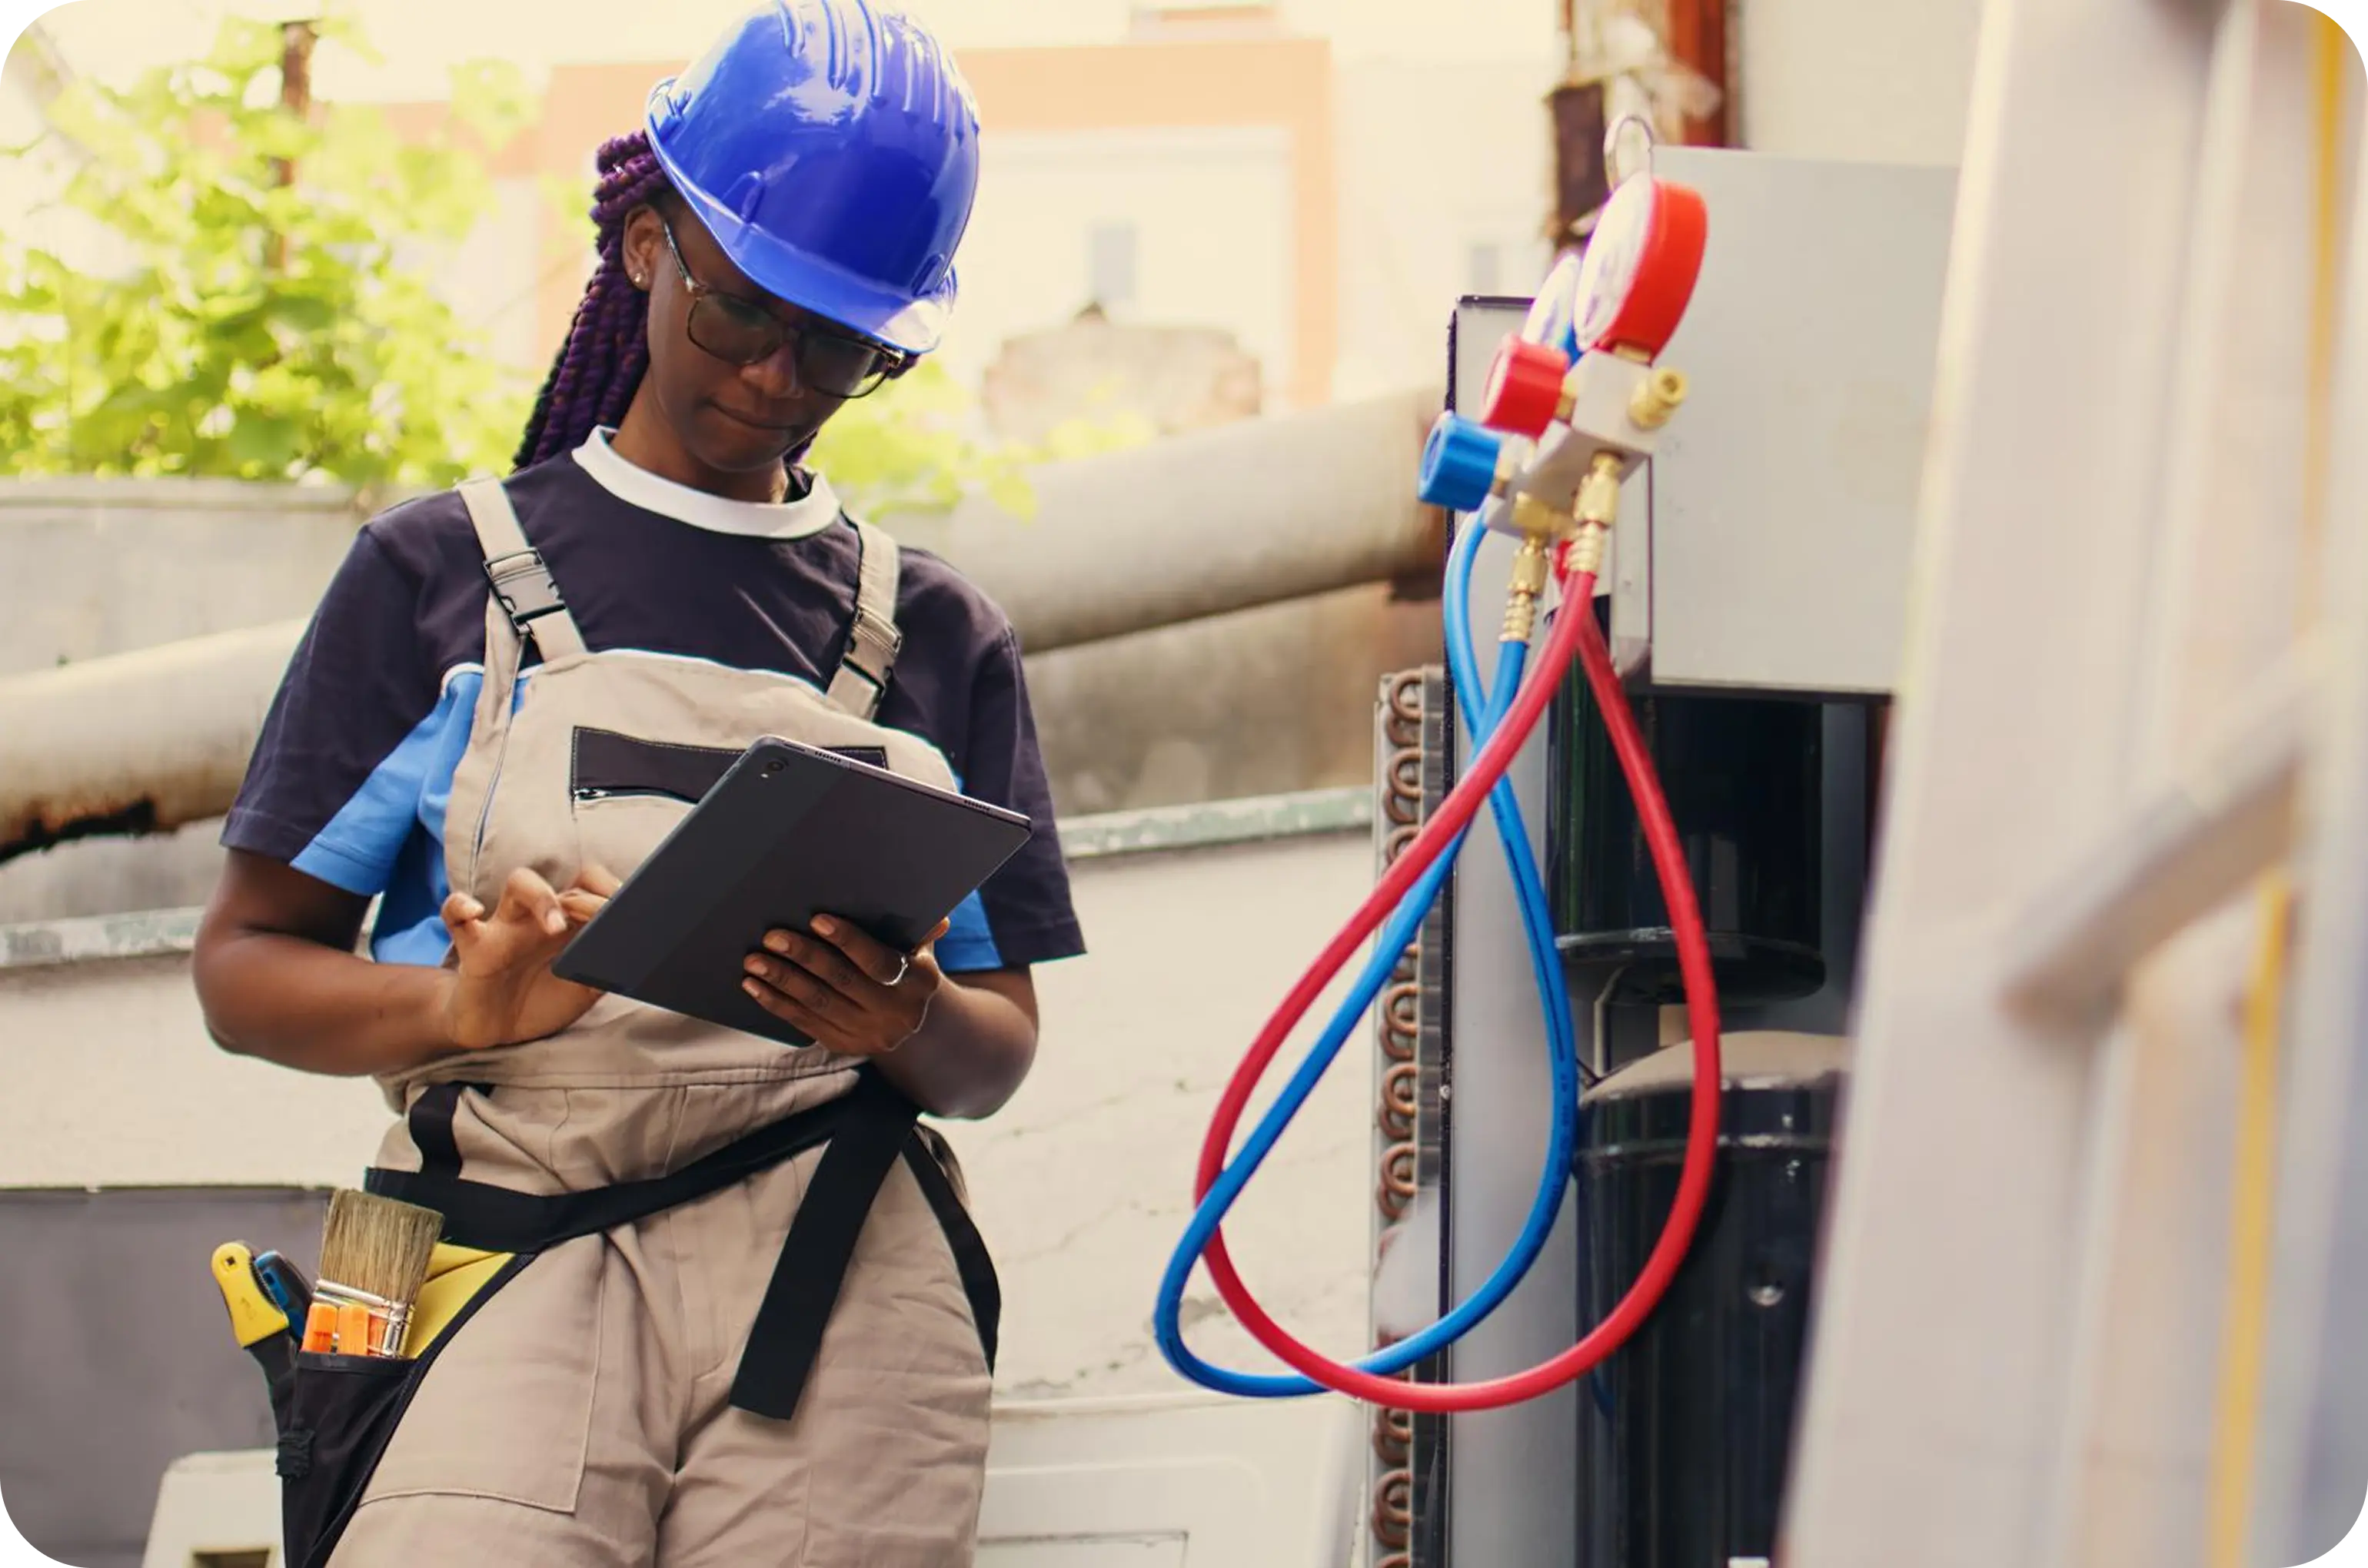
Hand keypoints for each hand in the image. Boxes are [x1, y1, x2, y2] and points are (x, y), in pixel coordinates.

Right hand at [437, 866, 618, 1050]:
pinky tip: (473, 912)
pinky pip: (456, 913)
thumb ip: (606, 965)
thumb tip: (637, 949)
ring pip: (519, 883)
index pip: (591, 888)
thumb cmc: (542, 1001)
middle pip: (563, 880)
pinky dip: (460, 906)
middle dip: (585, 898)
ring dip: (541, 896)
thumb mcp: (584, 987)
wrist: (496, 1031)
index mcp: (571, 923)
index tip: (630, 910)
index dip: (610, 892)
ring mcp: (507, 927)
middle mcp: (540, 917)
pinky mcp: (475, 946)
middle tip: (599, 920)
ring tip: (556, 925)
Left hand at [741, 915, 949, 1055]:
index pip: (878, 962)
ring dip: (783, 981)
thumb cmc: (907, 970)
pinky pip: (804, 1022)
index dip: (848, 941)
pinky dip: (776, 1003)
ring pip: (818, 1004)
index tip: (816, 920)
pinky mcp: (842, 1045)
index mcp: (917, 983)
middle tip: (772, 937)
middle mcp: (894, 1012)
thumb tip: (938, 919)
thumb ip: (920, 933)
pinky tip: (754, 985)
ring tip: (754, 960)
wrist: (910, 1025)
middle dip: (804, 957)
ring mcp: (867, 1033)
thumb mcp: (920, 951)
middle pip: (842, 982)